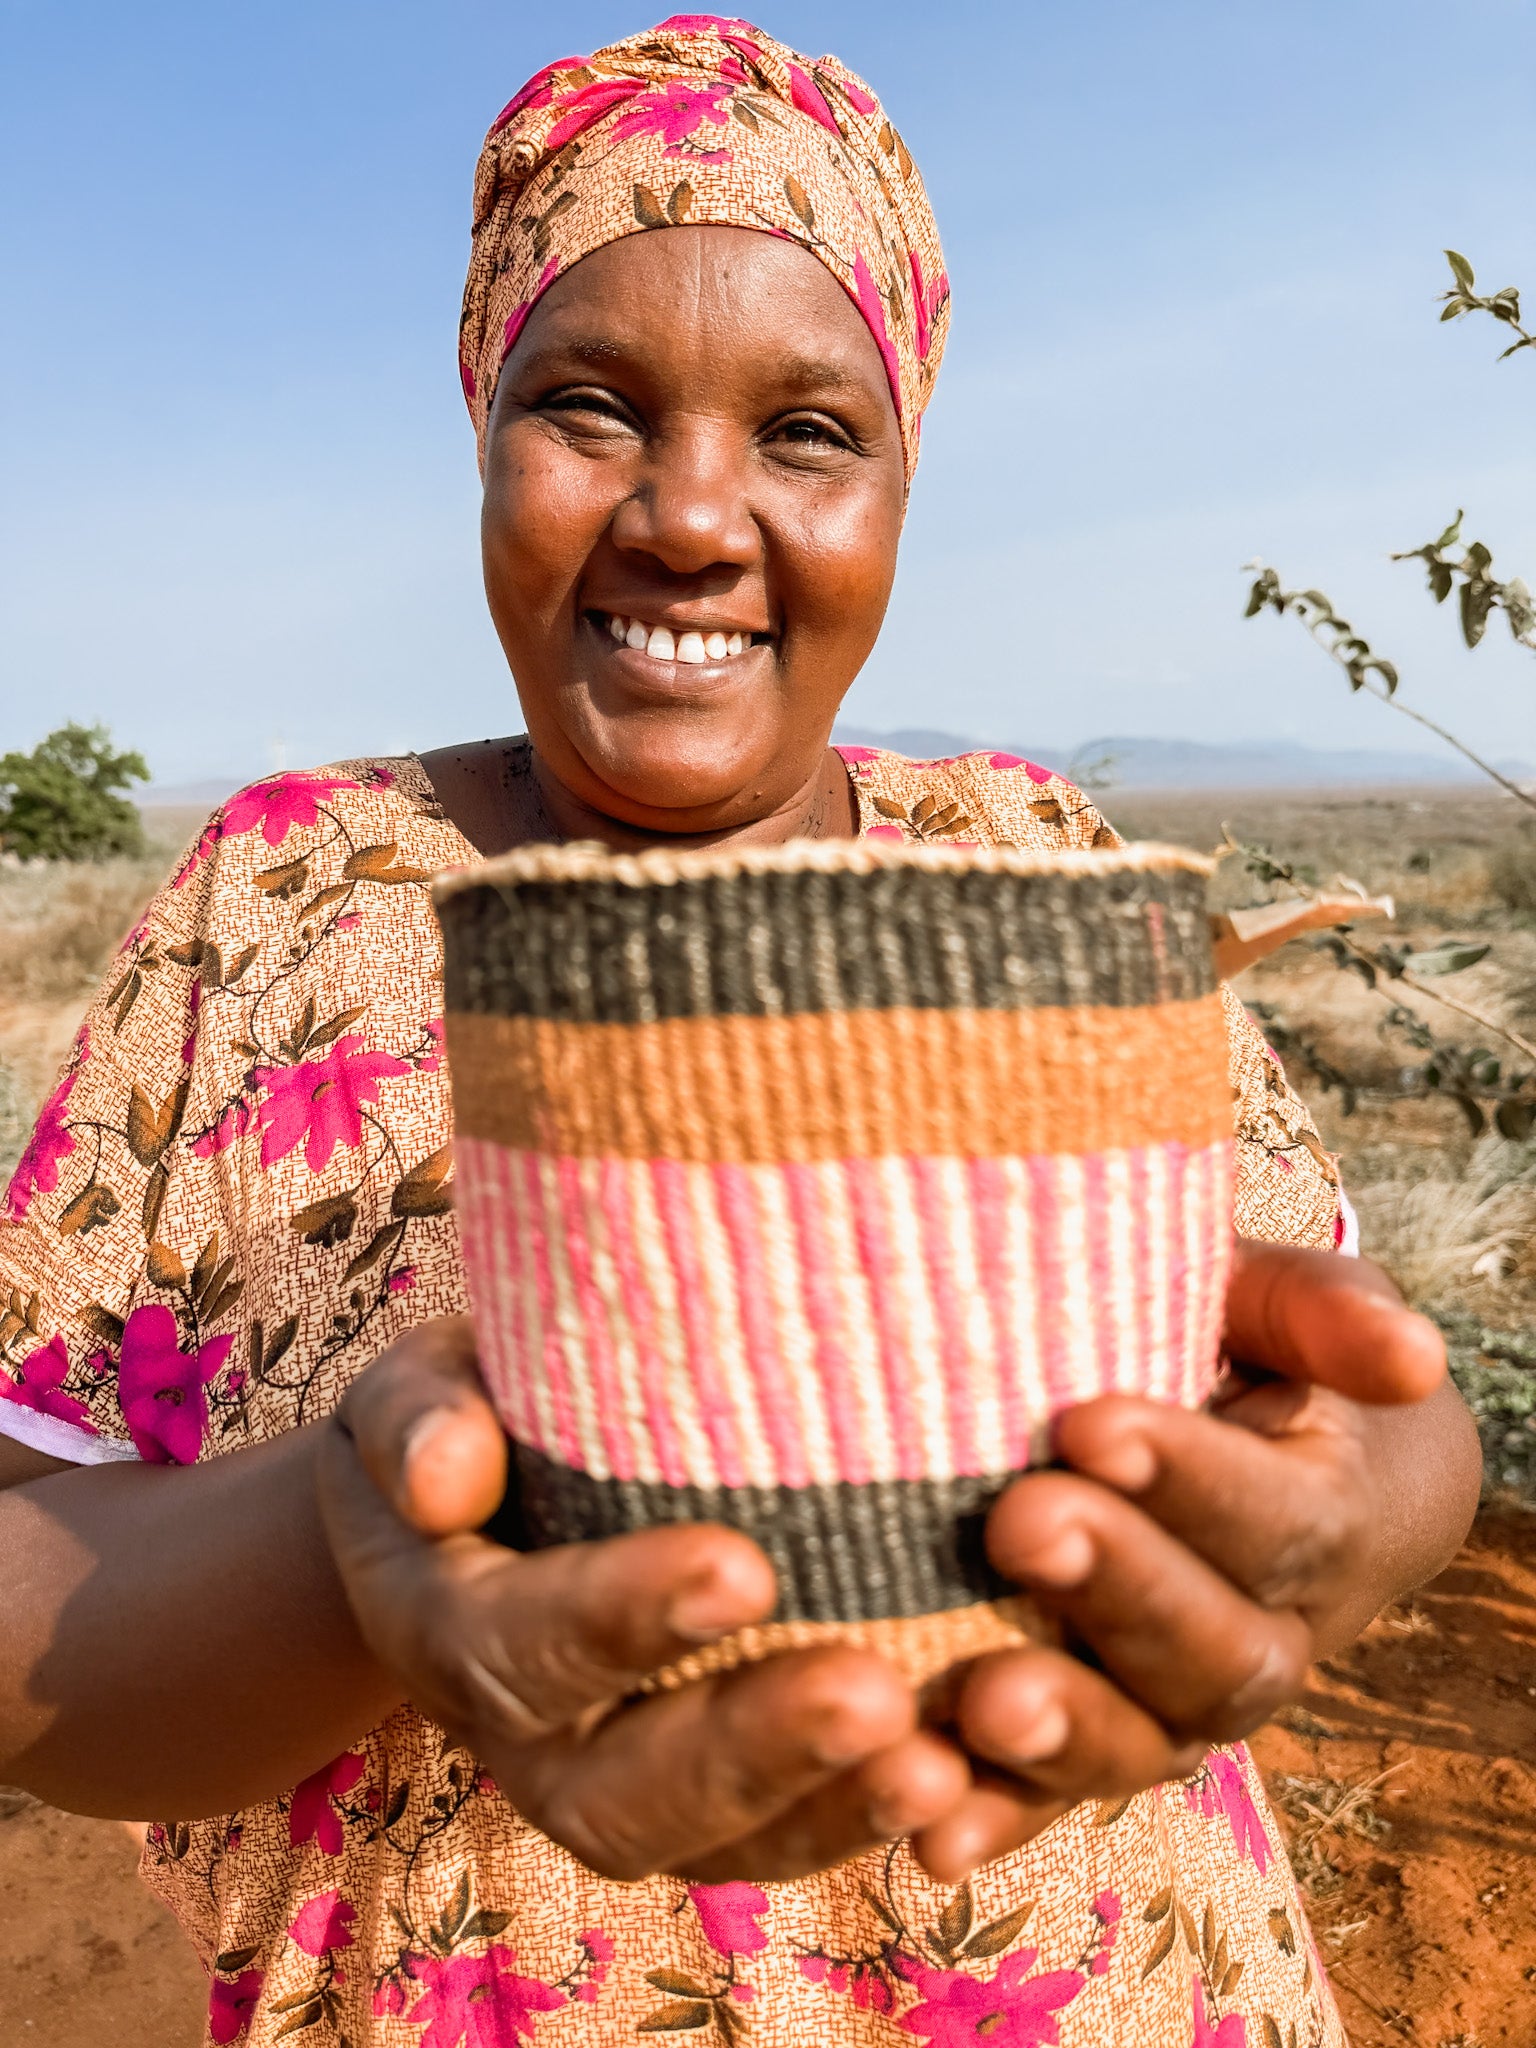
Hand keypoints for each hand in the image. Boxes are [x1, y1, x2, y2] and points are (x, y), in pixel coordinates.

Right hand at [315, 1317, 969, 1882]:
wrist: (467, 1502)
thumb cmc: (461, 1417)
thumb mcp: (420, 1387)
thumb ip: (419, 1417)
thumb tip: (443, 1477)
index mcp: (447, 1628)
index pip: (518, 1644)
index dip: (622, 1620)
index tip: (742, 1569)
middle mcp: (528, 1739)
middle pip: (622, 1795)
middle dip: (751, 1751)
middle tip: (875, 1695)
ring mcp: (617, 1785)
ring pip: (714, 1846)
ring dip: (830, 1812)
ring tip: (940, 1765)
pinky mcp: (706, 1801)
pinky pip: (781, 1840)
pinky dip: (867, 1820)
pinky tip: (964, 1779)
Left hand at [909, 1239, 1474, 1878]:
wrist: (1253, 1453)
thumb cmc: (1253, 1358)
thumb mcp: (1279, 1307)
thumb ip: (1324, 1314)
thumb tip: (1410, 1356)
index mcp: (1323, 1522)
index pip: (1274, 1518)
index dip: (1190, 1480)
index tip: (1092, 1422)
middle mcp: (1266, 1636)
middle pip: (1216, 1650)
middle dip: (1119, 1591)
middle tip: (1020, 1523)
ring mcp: (1180, 1705)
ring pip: (1148, 1745)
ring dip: (1066, 1731)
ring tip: (983, 1701)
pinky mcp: (1096, 1741)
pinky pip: (1056, 1801)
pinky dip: (999, 1820)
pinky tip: (930, 1832)